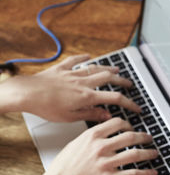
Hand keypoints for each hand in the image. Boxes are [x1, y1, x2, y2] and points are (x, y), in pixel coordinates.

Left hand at [0, 54, 139, 121]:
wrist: (27, 93)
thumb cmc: (46, 107)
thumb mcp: (70, 117)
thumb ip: (90, 114)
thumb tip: (106, 114)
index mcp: (87, 96)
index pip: (114, 98)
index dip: (129, 103)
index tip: (137, 108)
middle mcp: (83, 83)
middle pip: (109, 79)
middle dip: (122, 82)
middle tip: (130, 85)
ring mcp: (73, 74)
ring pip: (96, 68)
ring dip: (108, 69)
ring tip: (117, 70)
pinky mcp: (62, 69)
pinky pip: (75, 61)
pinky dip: (83, 58)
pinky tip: (88, 56)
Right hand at [43, 117, 157, 174]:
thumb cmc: (64, 166)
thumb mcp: (76, 143)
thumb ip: (92, 136)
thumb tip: (107, 130)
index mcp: (92, 135)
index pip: (118, 123)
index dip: (129, 124)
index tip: (132, 128)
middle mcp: (101, 147)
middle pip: (130, 136)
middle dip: (143, 137)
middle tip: (149, 138)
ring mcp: (107, 162)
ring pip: (136, 154)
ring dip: (149, 153)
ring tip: (154, 153)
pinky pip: (134, 173)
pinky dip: (146, 173)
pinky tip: (152, 172)